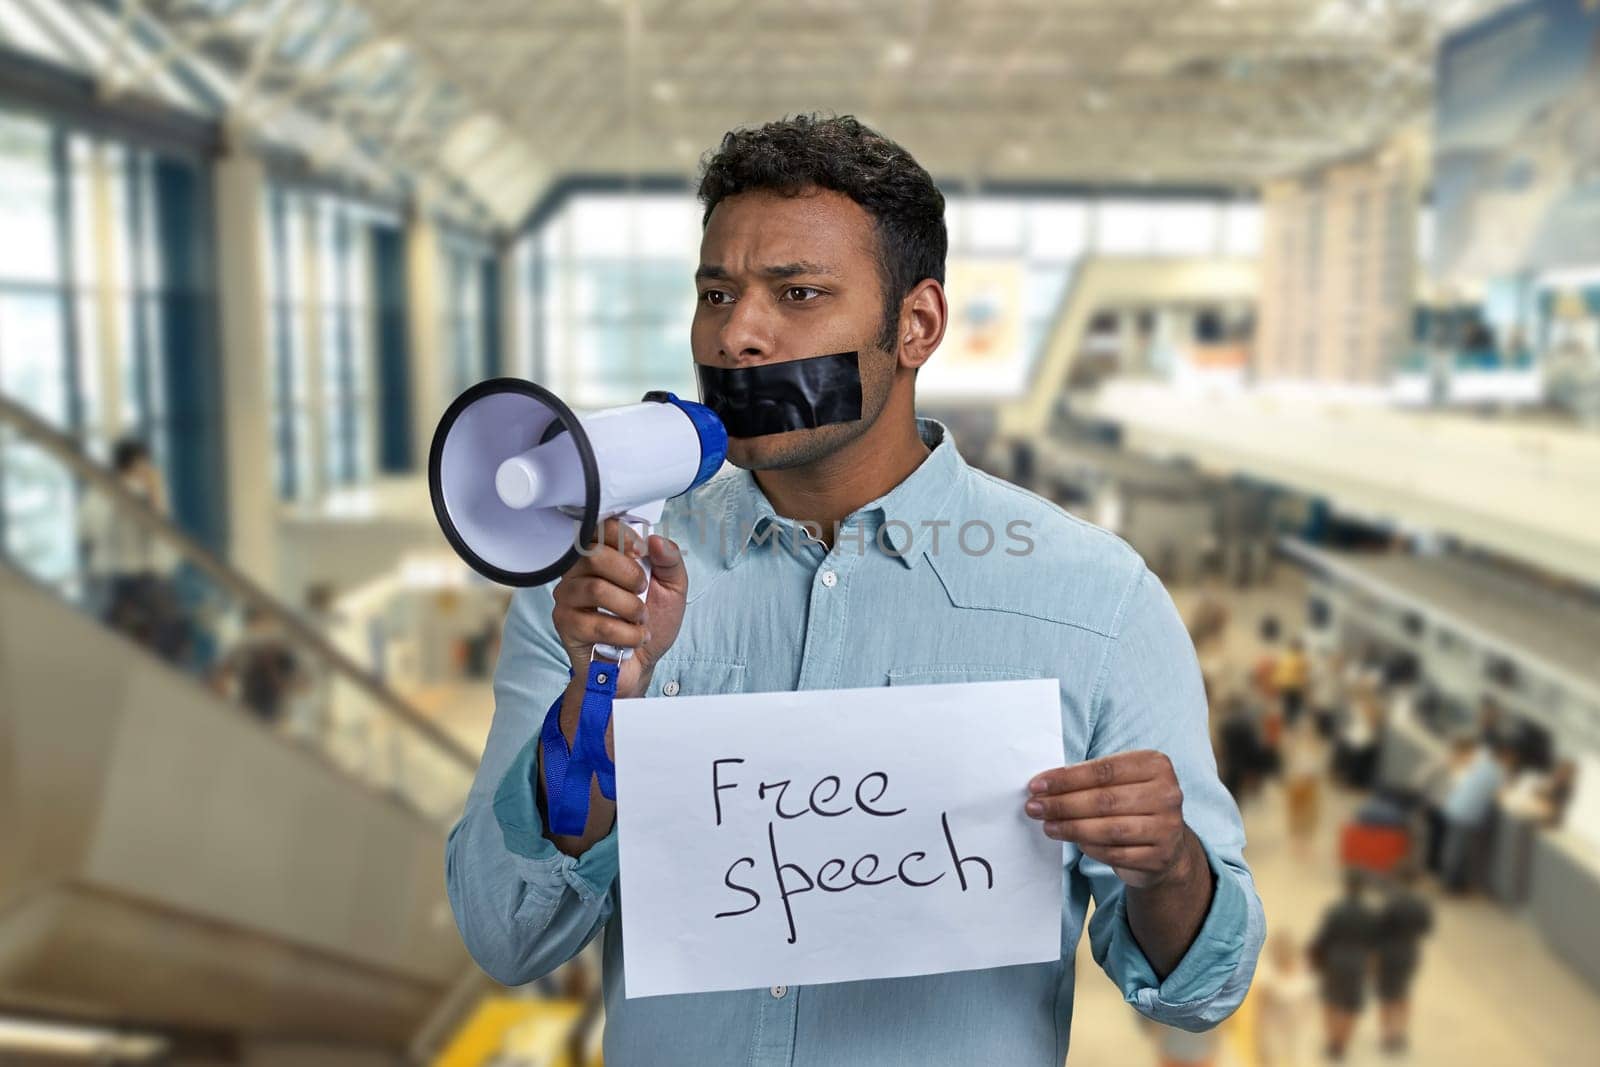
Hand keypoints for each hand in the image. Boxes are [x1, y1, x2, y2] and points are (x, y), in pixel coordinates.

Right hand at [551, 517, 687, 700]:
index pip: (599, 528)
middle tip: (643, 593)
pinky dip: (625, 633)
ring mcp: (568, 598)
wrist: (641, 664)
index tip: (641, 552)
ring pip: (595, 589)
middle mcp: (578, 572)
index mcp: (602, 556)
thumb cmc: (652, 622)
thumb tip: (656, 540)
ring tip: (640, 620)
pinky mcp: (566, 624)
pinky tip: (633, 638)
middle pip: (594, 555)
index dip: (621, 535)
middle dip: (630, 576)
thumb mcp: (673, 589)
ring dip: (630, 608)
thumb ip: (670, 560)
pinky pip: (596, 623)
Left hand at [1024, 750, 1198, 888]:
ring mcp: (1168, 827)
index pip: (1103, 770)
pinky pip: (1116, 853)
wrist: (1167, 846)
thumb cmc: (1133, 805)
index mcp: (1155, 765)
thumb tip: (1043, 786)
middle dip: (1063, 803)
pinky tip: (1074, 842)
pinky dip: (1090, 848)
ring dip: (1071, 827)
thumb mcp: (1120, 781)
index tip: (1037, 785)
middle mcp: (1167, 794)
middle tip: (1034, 807)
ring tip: (1047, 826)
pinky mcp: (1160, 857)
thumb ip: (1089, 778)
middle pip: (1104, 799)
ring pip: (1109, 828)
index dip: (1066, 778)